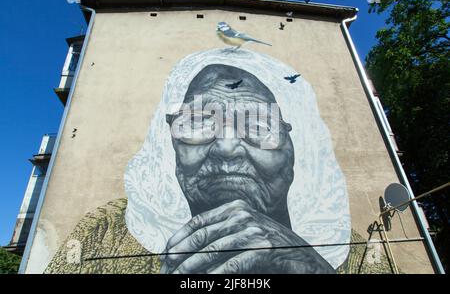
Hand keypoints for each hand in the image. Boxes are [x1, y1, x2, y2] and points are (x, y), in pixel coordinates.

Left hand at [159, 200, 334, 273]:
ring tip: (178, 278)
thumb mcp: (243, 236)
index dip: (178, 238)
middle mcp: (244, 215)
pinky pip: (231, 265)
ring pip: (213, 251)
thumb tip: (184, 249)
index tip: (164, 254)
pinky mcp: (265, 248)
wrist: (306, 260)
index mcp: (236, 208)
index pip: (198, 222)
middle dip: (180, 255)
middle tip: (165, 269)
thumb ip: (220, 236)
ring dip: (191, 268)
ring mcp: (255, 230)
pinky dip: (214, 277)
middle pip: (202, 236)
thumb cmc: (270, 250)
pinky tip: (201, 283)